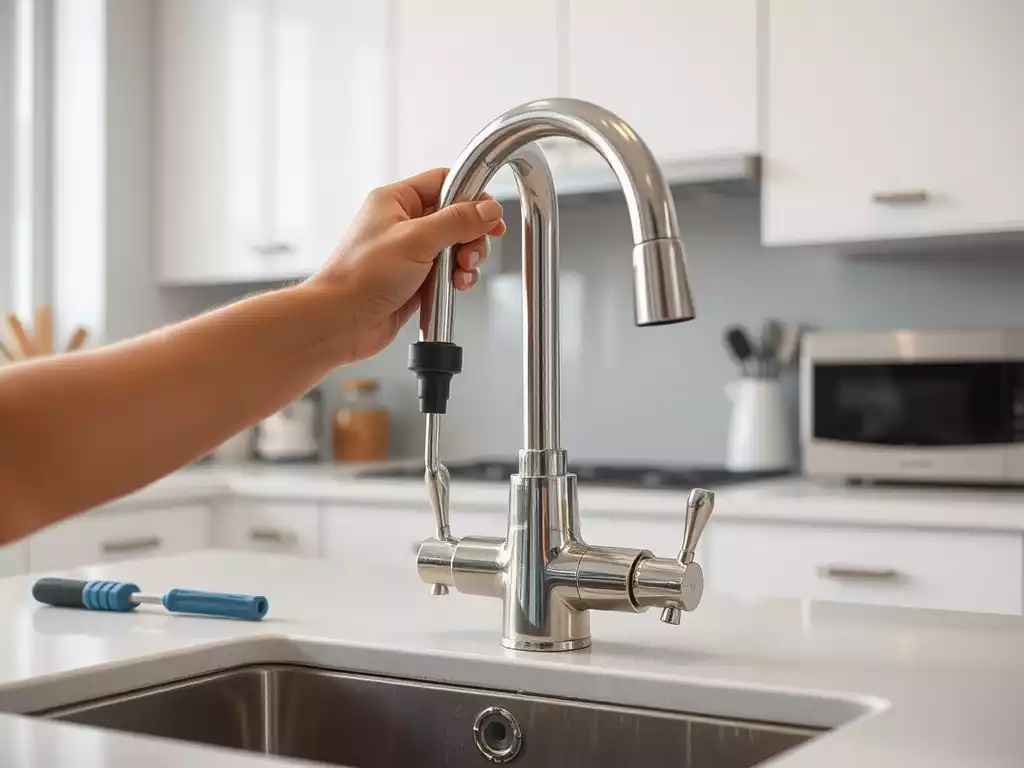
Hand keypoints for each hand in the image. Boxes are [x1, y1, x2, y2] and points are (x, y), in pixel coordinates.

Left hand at [311, 168, 506, 363]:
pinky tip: (456, 287)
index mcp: (396, 201)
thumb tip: (488, 210)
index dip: (471, 195)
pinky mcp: (415, 280)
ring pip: (455, 247)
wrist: (341, 321)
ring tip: (462, 272)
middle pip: (455, 217)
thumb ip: (458, 221)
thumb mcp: (417, 239)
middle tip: (472, 250)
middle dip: (472, 235)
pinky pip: (447, 272)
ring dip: (466, 259)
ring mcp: (409, 253)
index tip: (491, 213)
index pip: (443, 182)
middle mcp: (403, 224)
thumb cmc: (362, 276)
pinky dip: (457, 278)